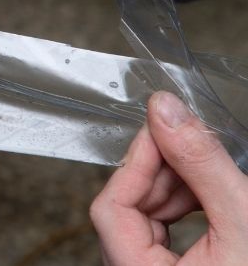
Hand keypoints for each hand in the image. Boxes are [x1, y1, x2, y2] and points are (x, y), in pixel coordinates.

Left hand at [90, 91, 247, 264]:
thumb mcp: (243, 220)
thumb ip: (201, 165)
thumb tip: (166, 111)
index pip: (110, 209)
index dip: (136, 164)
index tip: (161, 130)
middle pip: (125, 210)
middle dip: (159, 172)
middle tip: (188, 142)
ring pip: (143, 218)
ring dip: (173, 187)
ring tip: (207, 170)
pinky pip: (160, 233)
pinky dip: (181, 207)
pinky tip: (207, 194)